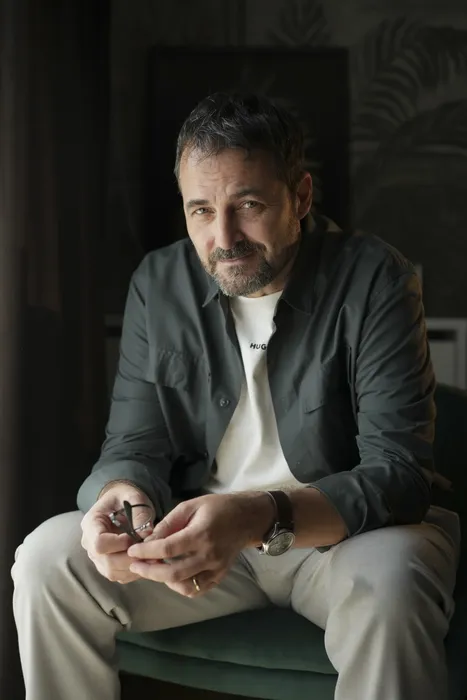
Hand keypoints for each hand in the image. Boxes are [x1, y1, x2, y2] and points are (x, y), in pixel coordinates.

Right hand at [81, 482, 154, 583]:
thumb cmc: (126, 497)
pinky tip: (146, 559)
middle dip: (132, 558)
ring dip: (135, 566)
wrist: (121, 502)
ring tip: (152, 554)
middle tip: (151, 550)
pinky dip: (134, 571)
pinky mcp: (106, 565)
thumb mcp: (134, 496)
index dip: (121, 544)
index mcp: (91, 523)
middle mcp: (89, 542)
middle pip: (107, 562)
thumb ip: (140, 513)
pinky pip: (119, 575)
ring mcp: (96, 556)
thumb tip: (147, 534)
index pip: (99, 543)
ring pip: (112, 572)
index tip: (137, 536)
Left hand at [127, 492, 272, 596]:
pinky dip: (181, 586)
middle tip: (135, 565)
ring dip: (164, 581)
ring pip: (184, 587)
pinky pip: (197, 590)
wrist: (247, 518)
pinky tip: (172, 575)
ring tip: (155, 569)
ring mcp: (216, 569)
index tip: (132, 551)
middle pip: (173, 573)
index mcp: (201, 534)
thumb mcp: (190, 506)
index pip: (168, 548)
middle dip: (149, 571)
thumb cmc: (217, 507)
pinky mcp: (220, 576)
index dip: (146, 552)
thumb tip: (149, 539)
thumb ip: (169, 523)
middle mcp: (209, 555)